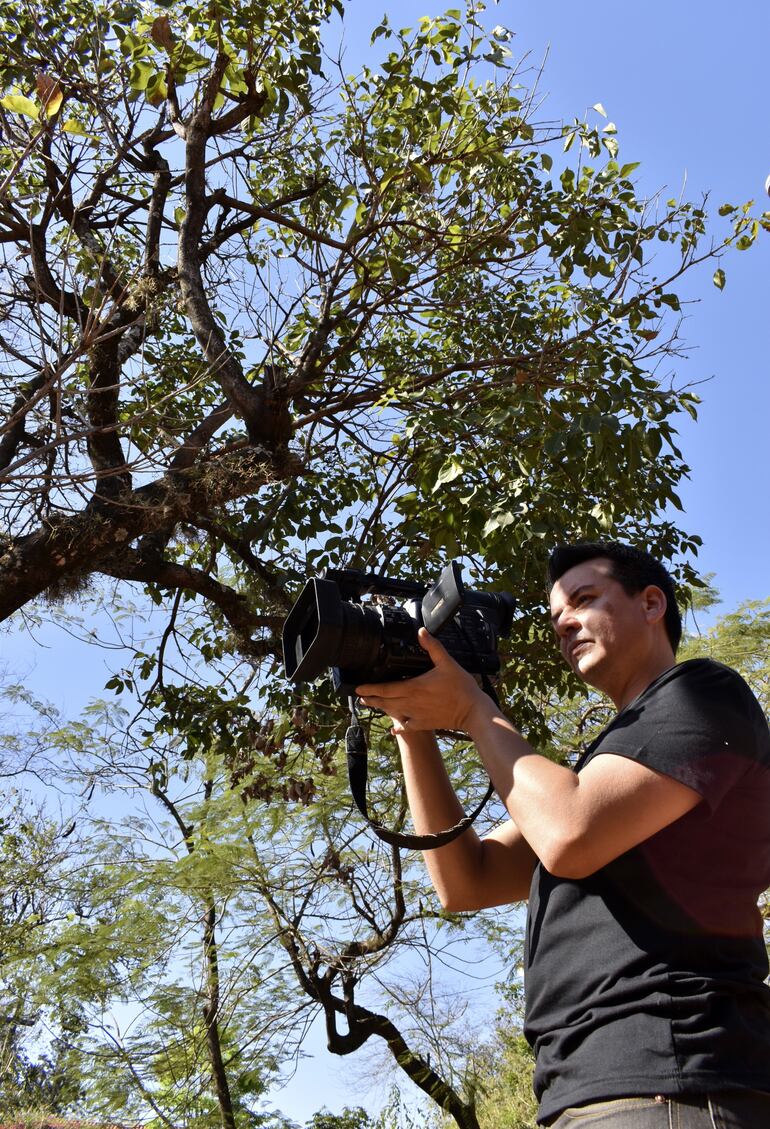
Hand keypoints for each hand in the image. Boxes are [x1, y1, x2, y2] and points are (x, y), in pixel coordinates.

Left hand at [356, 628, 495, 733]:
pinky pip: (407, 726)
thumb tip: (421, 632)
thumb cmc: (460, 687)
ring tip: (370, 705)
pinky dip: (399, 727)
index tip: (358, 688)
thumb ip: (432, 647)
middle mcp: (411, 703)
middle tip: (360, 697)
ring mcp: (416, 715)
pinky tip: (393, 728)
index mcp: (414, 687)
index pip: (386, 688)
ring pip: (393, 713)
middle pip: (385, 701)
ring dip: (381, 708)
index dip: (370, 688)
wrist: (472, 711)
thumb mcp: (447, 663)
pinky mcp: (423, 724)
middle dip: (371, 699)